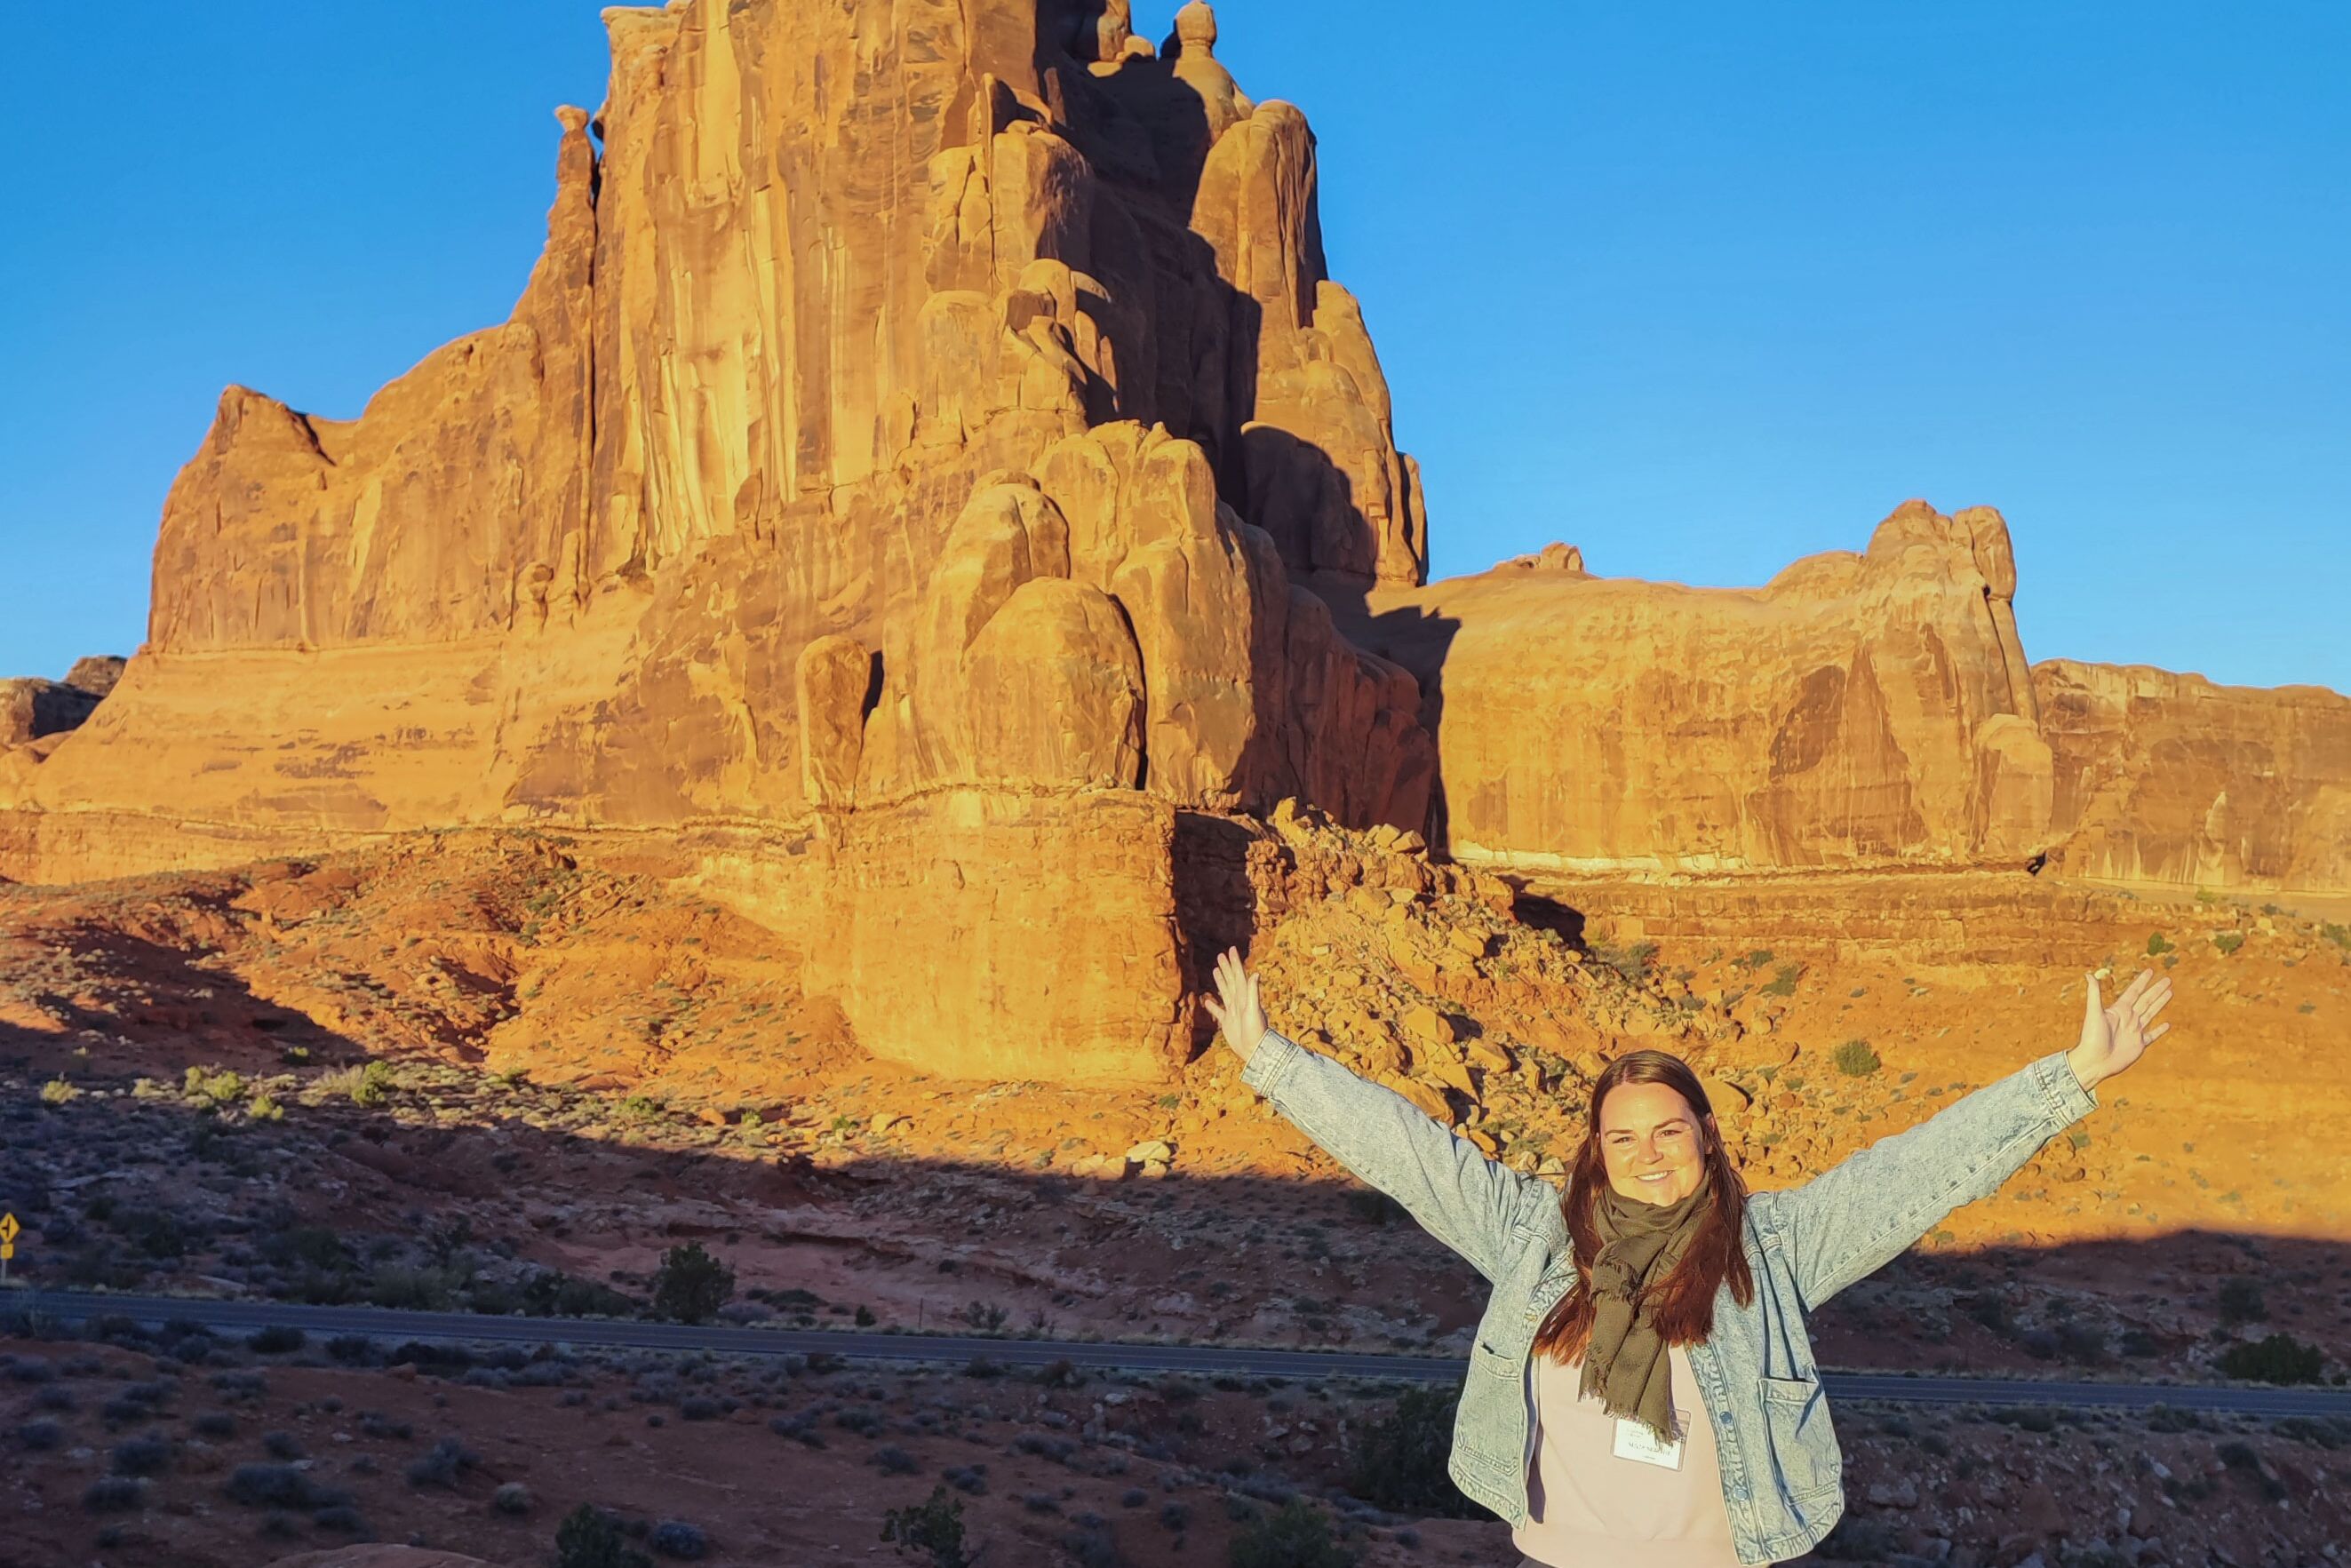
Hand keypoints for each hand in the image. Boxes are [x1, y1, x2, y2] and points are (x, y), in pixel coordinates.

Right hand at [1201, 945, 1266, 1063]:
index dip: (1234, 963)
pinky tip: (1206, 1000)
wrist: (1255, 1050)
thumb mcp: (1254, 1011)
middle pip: (1230, 981)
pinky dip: (1212, 1005)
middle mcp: (1238, 1002)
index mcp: (1244, 997)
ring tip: (1216, 971)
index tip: (1230, 950)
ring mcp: (1233, 1012)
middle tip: (1221, 956)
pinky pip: (1218, 1011)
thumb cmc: (1256, 1031)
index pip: (1238, 976)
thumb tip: (1256, 974)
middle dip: (1226, 968)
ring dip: (1220, 981)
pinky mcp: (1227, 1022)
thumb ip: (1253, 993)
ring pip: (1225, 992)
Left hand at [2066, 967, 2172, 1090]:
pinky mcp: (2139, 1045)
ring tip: (2170, 993)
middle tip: (2168, 979)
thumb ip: (2094, 994)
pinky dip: (2159, 1030)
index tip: (2150, 971)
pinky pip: (2152, 1035)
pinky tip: (2167, 1024)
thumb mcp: (2094, 1014)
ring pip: (2151, 1013)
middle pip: (2146, 1000)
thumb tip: (2088, 974)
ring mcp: (2134, 1031)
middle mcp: (2128, 1019)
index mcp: (2119, 1010)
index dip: (2142, 982)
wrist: (2094, 1062)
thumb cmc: (2091, 1038)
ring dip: (2160, 1003)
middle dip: (2156, 990)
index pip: (2134, 992)